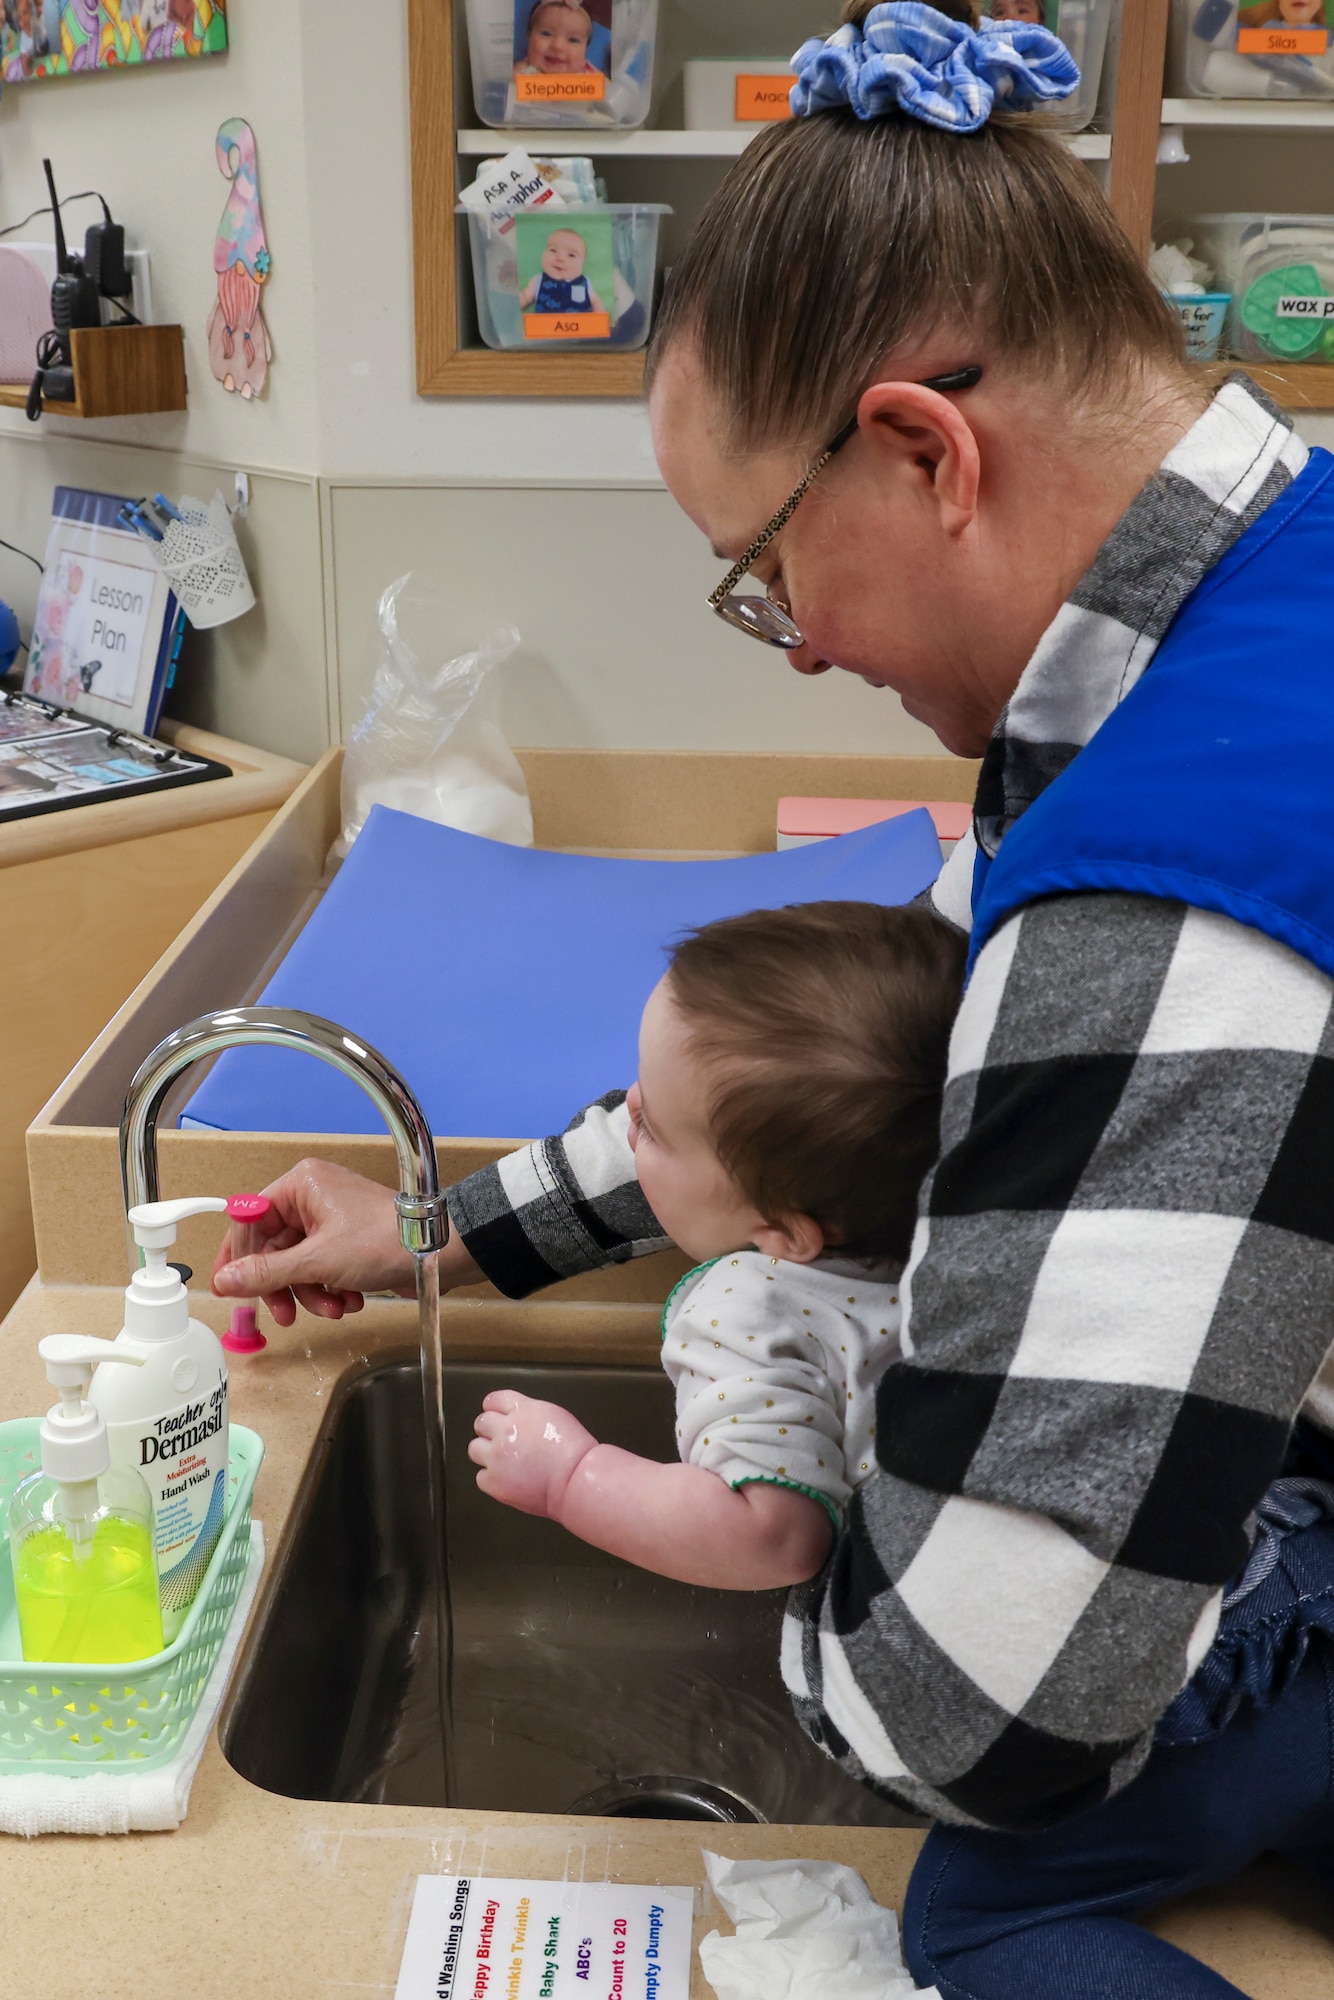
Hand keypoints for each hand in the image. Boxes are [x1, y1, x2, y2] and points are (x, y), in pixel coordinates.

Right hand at [210, 1156, 481, 1326]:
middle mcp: (313, 1197)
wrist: (439, 1252)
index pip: (249, 1219)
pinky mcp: (348, 1242)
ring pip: (299, 1265)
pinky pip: (322, 1270)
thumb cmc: (382, 1243)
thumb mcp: (317, 1262)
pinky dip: (332, 1290)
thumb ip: (266, 1272)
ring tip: (335, 1308)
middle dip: (285, 1286)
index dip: (237, 1256)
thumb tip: (223, 1280)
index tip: (226, 1289)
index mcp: (300, 1185)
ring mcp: (332, 1220)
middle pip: (273, 1248)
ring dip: (313, 1294)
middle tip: (286, 1315)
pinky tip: (351, 1300)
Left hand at [469, 1390, 596, 1518]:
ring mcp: (496, 1456)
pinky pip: (481, 1477)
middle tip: (501, 1441)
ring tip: (501, 1461)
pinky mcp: (494, 1481)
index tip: (494, 1414)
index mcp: (522, 1410)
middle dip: (489, 1430)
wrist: (575, 1480)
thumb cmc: (574, 1452)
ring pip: (474, 1448)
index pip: (494, 1400)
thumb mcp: (554, 1416)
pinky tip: (507, 1480)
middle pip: (481, 1422)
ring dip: (486, 1453)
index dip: (493, 1408)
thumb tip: (516, 1419)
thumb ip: (529, 1414)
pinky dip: (492, 1479)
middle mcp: (505, 1430)